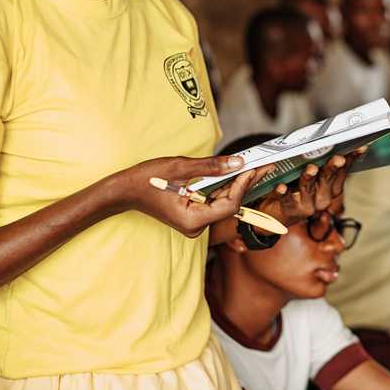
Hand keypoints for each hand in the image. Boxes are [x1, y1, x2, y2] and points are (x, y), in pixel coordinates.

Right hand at [114, 155, 273, 236]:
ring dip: (237, 184)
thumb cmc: (147, 179)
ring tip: (256, 166)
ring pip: (223, 202)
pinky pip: (214, 201)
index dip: (242, 185)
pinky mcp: (193, 215)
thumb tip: (238, 162)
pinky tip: (237, 174)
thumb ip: (211, 167)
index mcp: (193, 220)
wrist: (123, 191)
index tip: (253, 167)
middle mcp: (196, 227)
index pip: (229, 205)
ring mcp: (195, 223)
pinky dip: (224, 187)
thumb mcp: (180, 167)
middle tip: (265, 165)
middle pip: (229, 205)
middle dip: (245, 183)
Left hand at [249, 151, 353, 226]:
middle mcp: (321, 198)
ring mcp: (306, 205)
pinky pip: (286, 200)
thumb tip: (329, 141)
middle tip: (338, 158)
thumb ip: (319, 161)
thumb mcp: (309, 175)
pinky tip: (281, 186)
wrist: (275, 214)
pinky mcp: (288, 210)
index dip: (350, 160)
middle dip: (332, 168)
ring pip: (308, 189)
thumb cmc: (294, 188)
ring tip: (311, 168)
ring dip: (310, 177)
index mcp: (329, 188)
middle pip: (327, 180)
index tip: (359, 148)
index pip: (342, 171)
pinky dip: (283, 193)